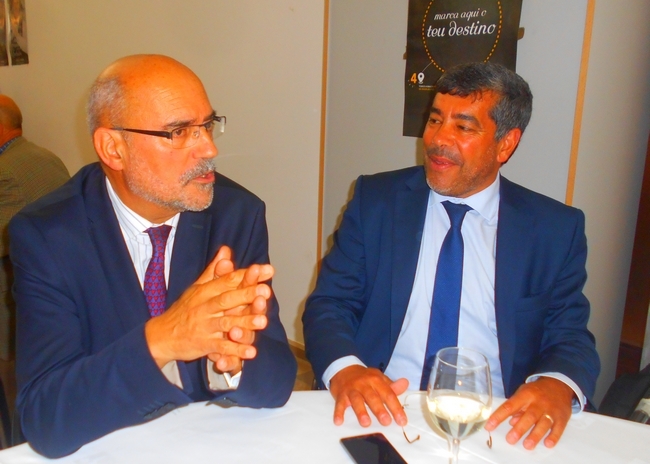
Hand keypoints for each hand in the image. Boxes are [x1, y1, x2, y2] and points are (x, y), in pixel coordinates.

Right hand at [144, 246, 272, 368]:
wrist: (161, 336)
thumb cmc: (183, 310)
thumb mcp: (197, 288)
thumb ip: (214, 270)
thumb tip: (226, 250)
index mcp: (205, 291)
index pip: (228, 280)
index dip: (247, 275)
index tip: (267, 270)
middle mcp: (204, 307)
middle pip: (227, 299)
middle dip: (246, 295)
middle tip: (266, 291)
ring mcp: (204, 326)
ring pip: (226, 323)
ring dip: (245, 323)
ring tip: (263, 322)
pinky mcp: (203, 344)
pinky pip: (221, 347)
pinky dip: (236, 351)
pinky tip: (252, 352)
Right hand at [329, 365, 408, 426]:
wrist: (344, 369)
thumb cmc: (365, 378)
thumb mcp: (379, 378)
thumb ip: (392, 386)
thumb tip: (406, 384)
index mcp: (376, 380)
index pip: (388, 394)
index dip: (395, 407)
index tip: (401, 420)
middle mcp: (364, 384)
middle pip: (372, 397)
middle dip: (379, 409)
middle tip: (386, 422)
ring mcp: (351, 389)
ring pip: (356, 400)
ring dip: (361, 412)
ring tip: (366, 423)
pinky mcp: (341, 395)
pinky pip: (339, 404)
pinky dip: (338, 412)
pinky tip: (339, 421)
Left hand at [485, 377, 573, 449]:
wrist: (559, 384)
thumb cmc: (536, 391)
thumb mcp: (523, 393)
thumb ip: (516, 408)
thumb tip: (511, 423)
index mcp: (525, 395)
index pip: (510, 406)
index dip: (499, 416)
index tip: (489, 426)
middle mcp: (538, 403)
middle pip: (529, 416)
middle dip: (519, 429)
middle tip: (510, 440)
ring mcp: (551, 410)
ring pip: (543, 423)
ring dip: (535, 435)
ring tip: (527, 445)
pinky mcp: (562, 417)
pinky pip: (559, 428)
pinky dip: (554, 436)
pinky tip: (548, 444)